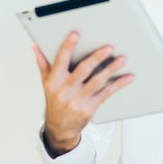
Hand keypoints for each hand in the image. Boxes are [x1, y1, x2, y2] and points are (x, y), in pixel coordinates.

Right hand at [32, 32, 132, 156]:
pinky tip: (127, 77)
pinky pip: (105, 94)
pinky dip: (118, 85)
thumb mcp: (46, 83)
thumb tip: (36, 47)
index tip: (75, 35)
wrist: (60, 128)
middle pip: (82, 71)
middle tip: (108, 48)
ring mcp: (77, 101)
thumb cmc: (55, 101)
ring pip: (96, 82)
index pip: (60, 61)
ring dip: (110, 70)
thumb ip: (44, 64)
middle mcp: (64, 91)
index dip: (67, 47)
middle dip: (96, 58)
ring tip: (122, 59)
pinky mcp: (89, 109)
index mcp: (54, 82)